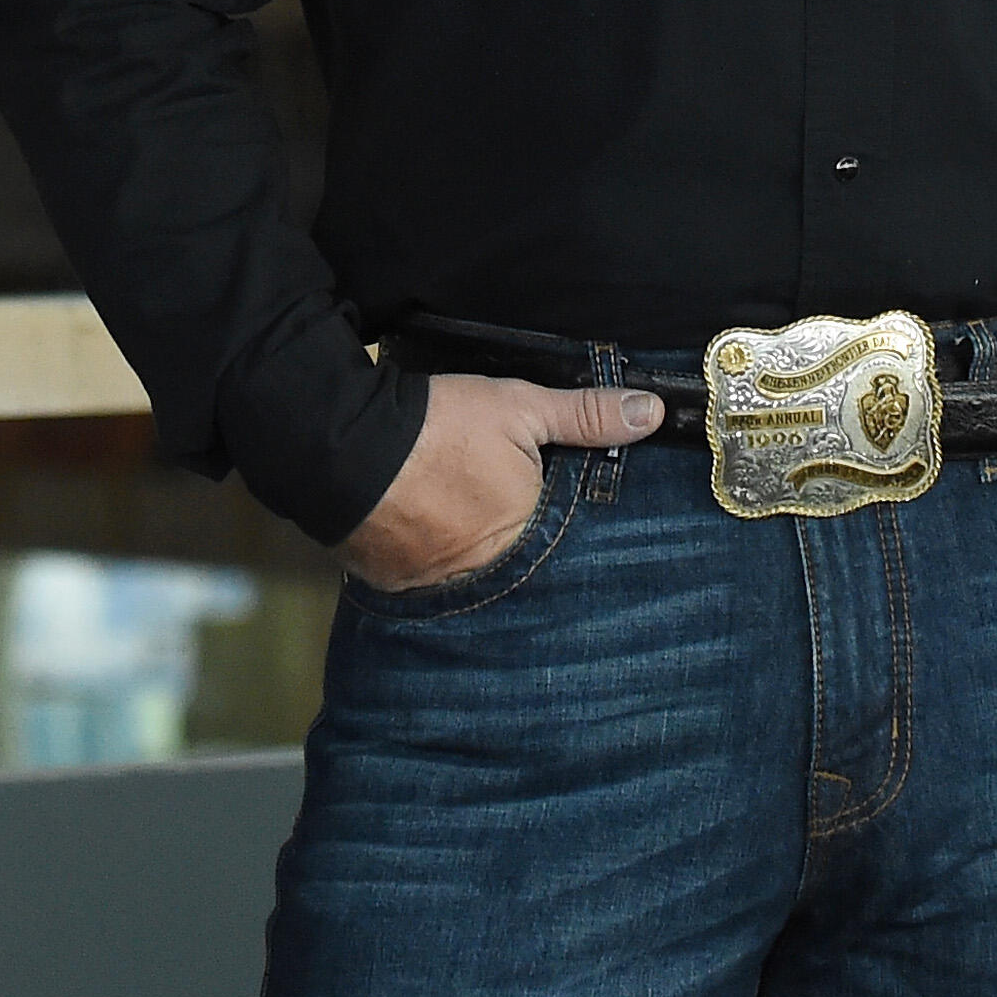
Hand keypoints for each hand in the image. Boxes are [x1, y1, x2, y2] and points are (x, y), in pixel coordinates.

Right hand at [340, 372, 663, 590]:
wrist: (342, 448)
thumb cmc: (439, 427)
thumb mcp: (520, 407)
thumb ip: (587, 415)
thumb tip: (653, 413)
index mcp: (528, 538)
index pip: (570, 544)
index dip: (570, 524)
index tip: (571, 513)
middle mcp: (489, 577)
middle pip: (524, 568)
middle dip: (529, 551)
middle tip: (524, 526)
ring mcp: (440, 590)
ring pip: (479, 580)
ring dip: (483, 562)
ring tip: (478, 532)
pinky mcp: (398, 589)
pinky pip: (432, 587)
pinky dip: (438, 567)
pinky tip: (437, 543)